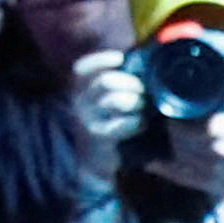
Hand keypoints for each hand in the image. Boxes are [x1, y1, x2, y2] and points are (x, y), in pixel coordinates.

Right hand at [68, 50, 145, 179]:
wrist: (95, 164)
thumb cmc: (106, 124)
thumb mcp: (103, 102)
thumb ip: (114, 82)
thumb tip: (139, 58)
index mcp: (80, 91)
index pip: (83, 68)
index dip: (101, 60)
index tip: (121, 58)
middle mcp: (80, 103)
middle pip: (106, 81)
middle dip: (130, 82)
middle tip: (142, 90)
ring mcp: (88, 121)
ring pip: (115, 100)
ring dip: (135, 101)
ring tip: (142, 107)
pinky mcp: (99, 138)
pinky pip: (122, 124)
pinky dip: (136, 122)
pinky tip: (140, 124)